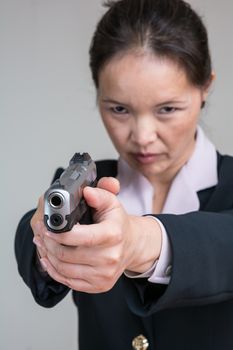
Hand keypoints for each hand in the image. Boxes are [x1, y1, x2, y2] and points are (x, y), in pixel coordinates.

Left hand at [32, 177, 161, 292]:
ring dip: (48, 256)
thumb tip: (87, 191)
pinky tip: (49, 259)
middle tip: (40, 232)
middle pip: (67, 255)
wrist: (133, 245)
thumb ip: (100, 193)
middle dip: (48, 243)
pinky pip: (68, 282)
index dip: (59, 234)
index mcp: (113, 235)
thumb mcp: (112, 203)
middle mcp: (110, 257)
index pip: (80, 237)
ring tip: (42, 243)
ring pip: (64, 269)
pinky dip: (54, 270)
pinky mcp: (98, 286)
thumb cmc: (118, 224)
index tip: (47, 227)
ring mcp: (104, 275)